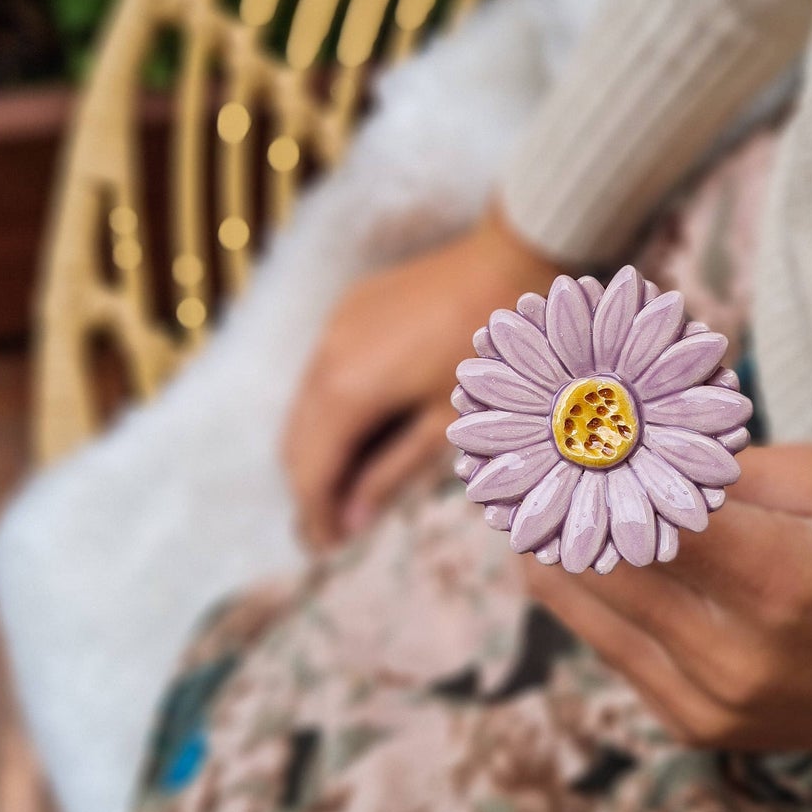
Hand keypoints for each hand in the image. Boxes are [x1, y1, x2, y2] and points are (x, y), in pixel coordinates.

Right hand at [284, 207, 560, 549]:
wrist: (517, 258)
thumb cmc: (499, 354)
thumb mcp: (451, 425)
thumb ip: (392, 473)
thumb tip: (352, 520)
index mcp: (347, 393)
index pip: (310, 473)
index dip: (316, 518)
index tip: (328, 553)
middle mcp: (325, 358)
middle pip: (295, 443)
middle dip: (310, 490)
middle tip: (335, 531)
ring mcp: (335, 328)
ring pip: (303, 406)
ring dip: (318, 451)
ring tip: (350, 488)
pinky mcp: (352, 309)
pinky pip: (322, 372)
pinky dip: (330, 410)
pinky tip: (363, 431)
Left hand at [523, 444, 811, 754]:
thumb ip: (719, 466)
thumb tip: (625, 440)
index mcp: (774, 576)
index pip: (637, 510)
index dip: (581, 461)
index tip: (545, 421)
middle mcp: (733, 651)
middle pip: (595, 560)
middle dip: (550, 497)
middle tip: (506, 447)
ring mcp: (712, 701)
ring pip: (587, 610)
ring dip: (548, 548)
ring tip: (518, 496)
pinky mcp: (701, 728)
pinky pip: (615, 653)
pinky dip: (587, 601)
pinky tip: (562, 557)